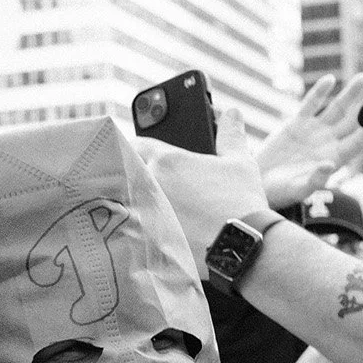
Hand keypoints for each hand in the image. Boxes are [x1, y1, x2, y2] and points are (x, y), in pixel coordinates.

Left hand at [134, 110, 269, 275]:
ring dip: (124, 200)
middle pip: (125, 172)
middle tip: (138, 181)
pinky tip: (138, 229)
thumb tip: (232, 114)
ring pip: (120, 200)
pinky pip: (125, 227)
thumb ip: (231, 135)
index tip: (138, 153)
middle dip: (129, 174)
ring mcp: (143, 211)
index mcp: (167, 160)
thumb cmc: (241, 203)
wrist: (240, 247)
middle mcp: (149, 183)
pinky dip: (129, 226)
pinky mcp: (142, 237)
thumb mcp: (240, 163)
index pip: (137, 145)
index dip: (137, 148)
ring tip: (134, 205)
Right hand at [254, 73, 362, 208]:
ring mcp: (314, 131)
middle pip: (352, 120)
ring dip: (350, 94)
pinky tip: (329, 80)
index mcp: (334, 159)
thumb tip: (330, 165)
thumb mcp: (297, 189)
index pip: (357, 141)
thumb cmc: (279, 192)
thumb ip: (315, 179)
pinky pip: (311, 104)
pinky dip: (319, 92)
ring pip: (337, 109)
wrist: (259, 184)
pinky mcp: (296, 124)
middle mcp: (328, 143)